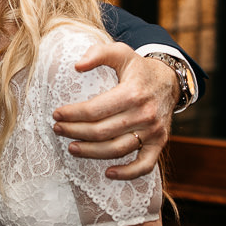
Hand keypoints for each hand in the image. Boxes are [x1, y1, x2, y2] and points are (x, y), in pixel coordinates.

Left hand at [52, 44, 173, 179]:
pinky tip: (109, 173)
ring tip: (71, 147)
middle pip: (102, 131)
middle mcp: (144, 114)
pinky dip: (128, 173)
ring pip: (117, 149)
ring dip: (91, 153)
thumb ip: (98, 53)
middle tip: (58, 130)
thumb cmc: (138, 68)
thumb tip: (77, 66)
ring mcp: (153, 131)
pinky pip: (145, 165)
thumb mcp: (121, 52)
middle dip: (75, 132)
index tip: (56, 115)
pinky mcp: (160, 142)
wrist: (169, 80)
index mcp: (132, 92)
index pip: (95, 110)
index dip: (73, 114)